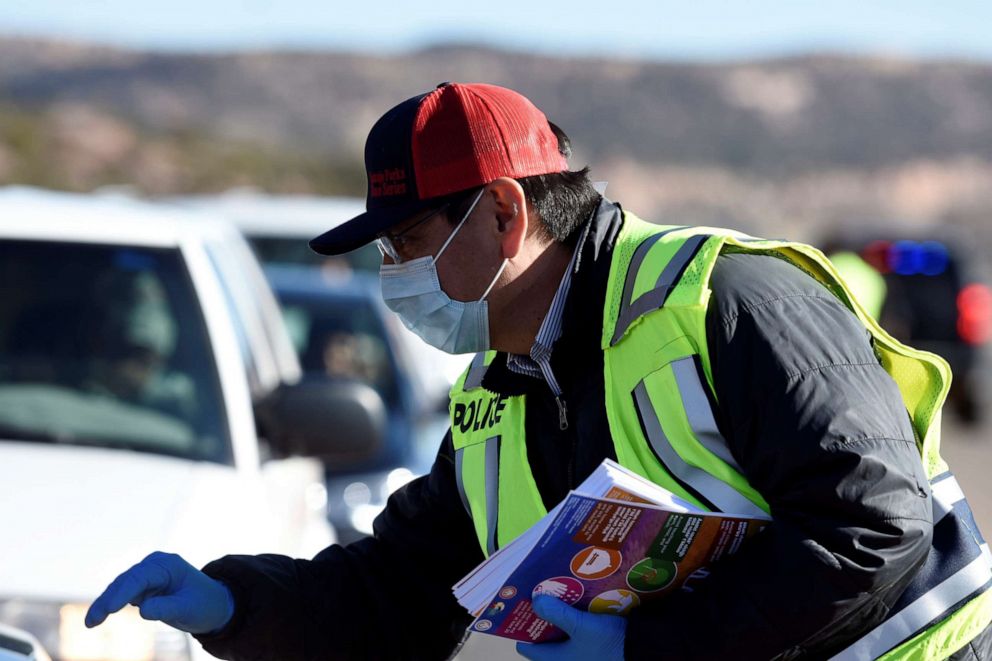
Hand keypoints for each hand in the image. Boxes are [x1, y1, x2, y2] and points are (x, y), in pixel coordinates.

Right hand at [85, 552, 233, 633]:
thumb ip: (166, 608)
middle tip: (91, 622)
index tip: (109, 609)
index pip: (140, 577)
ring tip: (91, 623)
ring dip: (105, 604)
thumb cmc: (204, 605)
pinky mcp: (142, 586)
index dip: (123, 593)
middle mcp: (154, 565)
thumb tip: (142, 610)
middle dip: (107, 601)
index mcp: (167, 565)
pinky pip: (122, 594)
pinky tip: (97, 618)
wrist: (213, 605)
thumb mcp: (188, 608)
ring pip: (120, 588)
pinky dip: (110, 605)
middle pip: (125, 581)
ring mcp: (147, 575)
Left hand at [516, 595, 625, 660]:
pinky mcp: (591, 649)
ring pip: (559, 635)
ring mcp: (579, 655)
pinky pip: (574, 634)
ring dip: (557, 617)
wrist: (642, 650)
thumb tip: (535, 601)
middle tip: (540, 594)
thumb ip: (557, 613)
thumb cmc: (608, 643)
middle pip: (543, 638)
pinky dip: (572, 620)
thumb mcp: (581, 625)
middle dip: (541, 617)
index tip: (521, 606)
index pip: (526, 646)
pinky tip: (576, 603)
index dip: (521, 628)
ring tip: (557, 594)